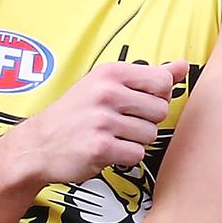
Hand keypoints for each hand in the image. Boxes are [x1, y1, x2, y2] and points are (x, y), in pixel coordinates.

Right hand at [1, 61, 188, 183]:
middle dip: (145, 120)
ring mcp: (102, 120)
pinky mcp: (100, 147)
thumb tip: (183, 66)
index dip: (156, 96)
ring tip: (111, 135)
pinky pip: (137, 154)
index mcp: (109, 72)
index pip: (162, 81)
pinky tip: (106, 149)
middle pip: (160, 110)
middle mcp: (106, 92)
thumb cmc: (75, 113)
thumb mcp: (105, 84)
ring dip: (135, 140)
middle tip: (120, 122)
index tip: (137, 101)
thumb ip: (147, 76)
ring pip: (150, 134)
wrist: (38, 143)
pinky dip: (125, 157)